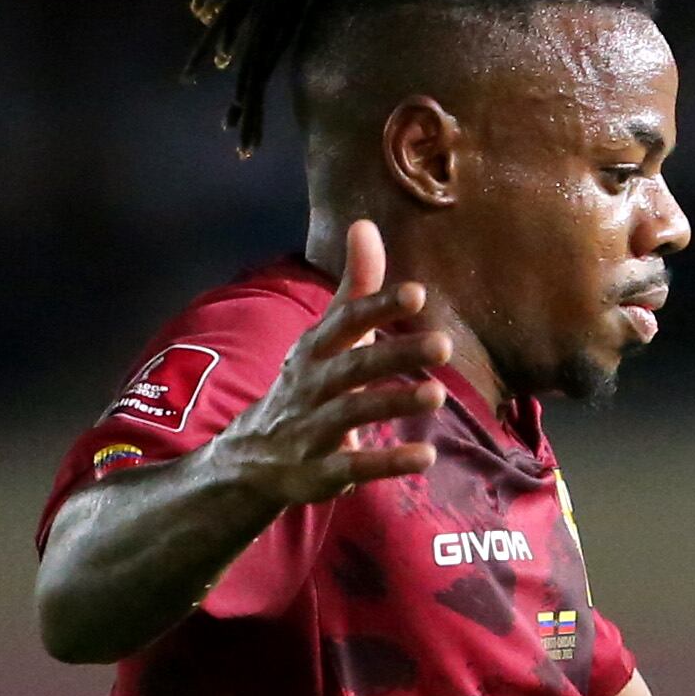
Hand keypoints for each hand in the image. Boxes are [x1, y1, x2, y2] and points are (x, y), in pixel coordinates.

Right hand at [207, 219, 446, 510]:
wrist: (251, 458)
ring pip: (353, 413)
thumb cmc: (307, 386)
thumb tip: (366, 225)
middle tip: (443, 343)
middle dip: (395, 354)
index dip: (377, 307)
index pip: (345, 322)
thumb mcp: (327, 338)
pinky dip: (388, 461)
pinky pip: (355, 466)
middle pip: (353, 366)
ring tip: (438, 395)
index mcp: (315, 350)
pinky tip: (426, 456)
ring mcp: (312, 429)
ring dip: (394, 403)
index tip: (417, 293)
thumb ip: (355, 288)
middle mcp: (311, 385)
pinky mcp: (320, 471)